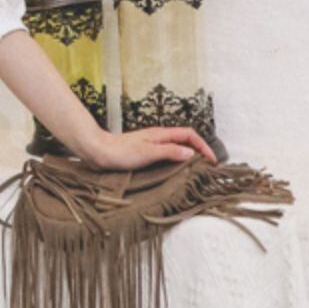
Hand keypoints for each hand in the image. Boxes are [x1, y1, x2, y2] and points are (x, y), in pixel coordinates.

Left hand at [86, 125, 215, 169]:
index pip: (190, 134)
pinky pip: (165, 156)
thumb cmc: (119, 151)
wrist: (97, 152)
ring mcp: (151, 146)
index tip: (211, 160)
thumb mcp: (148, 152)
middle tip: (207, 166)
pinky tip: (174, 173)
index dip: (203, 145)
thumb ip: (170, 151)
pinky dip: (174, 162)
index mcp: (161, 134)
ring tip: (195, 171)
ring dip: (187, 157)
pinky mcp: (143, 154)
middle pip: (185, 140)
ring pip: (175, 148)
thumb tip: (190, 153)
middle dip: (198, 151)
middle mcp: (158, 138)